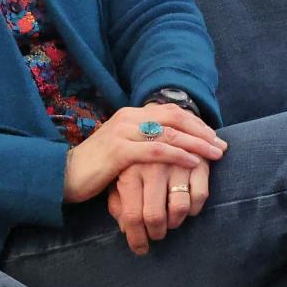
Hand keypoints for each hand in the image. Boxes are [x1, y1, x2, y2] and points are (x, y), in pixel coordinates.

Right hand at [64, 104, 225, 204]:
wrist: (64, 176)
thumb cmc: (97, 167)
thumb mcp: (124, 150)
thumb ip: (144, 143)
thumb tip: (173, 146)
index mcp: (131, 114)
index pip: (171, 111)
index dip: (196, 122)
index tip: (214, 136)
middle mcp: (128, 118)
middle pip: (175, 118)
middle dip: (202, 131)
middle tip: (221, 145)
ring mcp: (123, 132)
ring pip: (169, 132)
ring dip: (197, 143)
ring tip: (215, 153)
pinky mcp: (119, 151)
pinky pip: (156, 150)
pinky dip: (178, 155)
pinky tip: (193, 162)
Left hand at [106, 156, 210, 254]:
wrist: (160, 120)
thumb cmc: (136, 157)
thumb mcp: (120, 176)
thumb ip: (118, 201)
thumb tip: (124, 228)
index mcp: (129, 170)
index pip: (131, 215)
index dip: (136, 238)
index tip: (140, 249)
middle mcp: (152, 166)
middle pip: (154, 216)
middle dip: (157, 233)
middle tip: (158, 235)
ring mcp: (176, 162)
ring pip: (179, 208)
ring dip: (177, 223)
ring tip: (173, 222)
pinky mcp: (197, 160)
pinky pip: (200, 196)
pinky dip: (195, 209)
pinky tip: (189, 208)